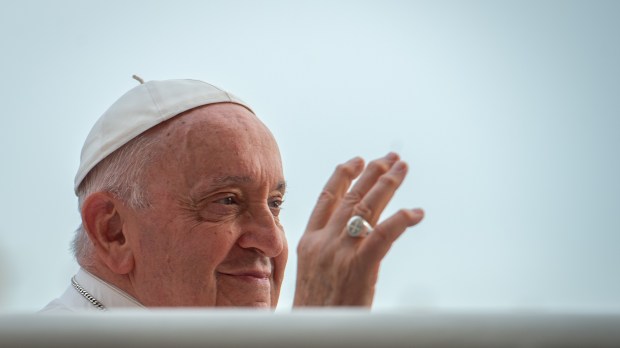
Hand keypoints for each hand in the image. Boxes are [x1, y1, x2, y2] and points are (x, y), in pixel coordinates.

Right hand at [293, 152, 423, 306]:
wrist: (312, 335)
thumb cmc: (316, 310)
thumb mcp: (312, 274)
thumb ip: (326, 251)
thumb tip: (345, 236)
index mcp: (307, 241)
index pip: (325, 198)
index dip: (342, 175)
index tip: (357, 160)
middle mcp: (323, 241)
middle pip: (351, 197)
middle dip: (373, 173)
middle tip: (391, 158)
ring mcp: (340, 253)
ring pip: (367, 208)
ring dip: (388, 185)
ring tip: (402, 168)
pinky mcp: (360, 267)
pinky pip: (383, 235)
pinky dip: (402, 220)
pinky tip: (416, 212)